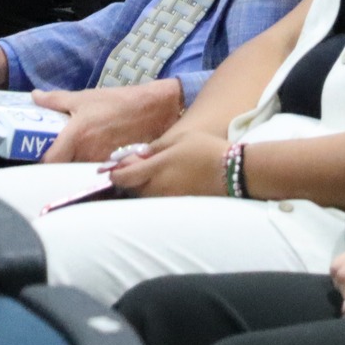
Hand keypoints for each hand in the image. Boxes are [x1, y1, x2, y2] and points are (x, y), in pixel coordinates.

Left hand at [37, 79, 184, 161]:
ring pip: (81, 174)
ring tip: (78, 159)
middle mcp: (87, 154)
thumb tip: (35, 96)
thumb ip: (56, 100)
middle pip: (64, 171)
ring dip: (77, 169)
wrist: (153, 110)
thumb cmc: (117, 102)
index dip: (42, 163)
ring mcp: (102, 164)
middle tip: (59, 157)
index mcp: (75, 137)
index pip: (49, 162)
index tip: (41, 157)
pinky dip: (94, 171)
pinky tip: (97, 162)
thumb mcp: (85, 97)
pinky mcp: (115, 168)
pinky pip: (98, 175)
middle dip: (59, 167)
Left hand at [105, 130, 227, 197]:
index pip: (123, 177)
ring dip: (141, 188)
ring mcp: (167, 199)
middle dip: (127, 180)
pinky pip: (157, 201)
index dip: (114, 173)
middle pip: (131, 189)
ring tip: (150, 176)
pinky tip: (164, 185)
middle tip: (131, 170)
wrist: (233, 172)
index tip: (112, 168)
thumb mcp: (180, 139)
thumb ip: (155, 148)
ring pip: (143, 197)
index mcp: (156, 168)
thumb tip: (138, 156)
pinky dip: (154, 194)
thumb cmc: (206, 149)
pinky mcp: (178, 206)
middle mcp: (157, 187)